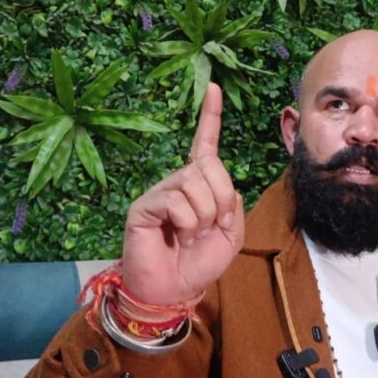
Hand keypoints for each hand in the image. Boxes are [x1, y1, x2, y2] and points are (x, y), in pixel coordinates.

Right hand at [121, 82, 244, 304]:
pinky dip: (186, 222)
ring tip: (191, 235)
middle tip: (212, 226)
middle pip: (211, 166)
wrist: (174, 291)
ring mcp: (161, 191)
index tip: (213, 86)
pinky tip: (177, 236)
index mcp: (200, 186)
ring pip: (195, 183)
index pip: (206, 145)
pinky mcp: (145, 205)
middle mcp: (179, 182)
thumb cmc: (200, 263)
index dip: (210, 117)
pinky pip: (177, 201)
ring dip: (204, 215)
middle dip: (221, 199)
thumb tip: (222, 183)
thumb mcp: (230, 234)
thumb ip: (232, 204)